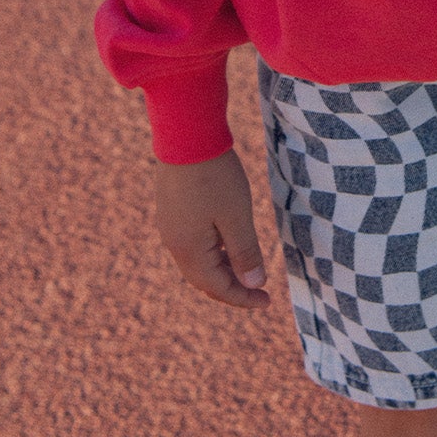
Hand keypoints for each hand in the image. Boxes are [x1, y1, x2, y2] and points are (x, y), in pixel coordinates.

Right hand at [154, 147, 271, 309]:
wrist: (186, 134)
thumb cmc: (215, 175)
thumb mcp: (237, 216)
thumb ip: (245, 252)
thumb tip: (253, 284)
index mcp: (189, 250)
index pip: (217, 287)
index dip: (242, 298)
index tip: (267, 302)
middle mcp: (174, 243)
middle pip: (204, 279)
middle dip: (231, 288)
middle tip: (258, 292)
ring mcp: (170, 225)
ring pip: (197, 262)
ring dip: (222, 270)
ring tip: (247, 269)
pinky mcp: (172, 209)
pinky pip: (192, 244)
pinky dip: (213, 252)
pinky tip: (228, 243)